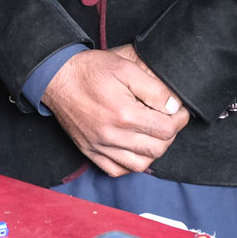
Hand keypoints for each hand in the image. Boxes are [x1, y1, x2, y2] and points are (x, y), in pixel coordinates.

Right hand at [42, 45, 189, 176]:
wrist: (57, 77)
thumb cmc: (91, 70)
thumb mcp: (125, 67)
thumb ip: (153, 88)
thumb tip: (173, 106)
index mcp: (124, 114)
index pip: (166, 129)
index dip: (179, 119)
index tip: (178, 110)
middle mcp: (112, 135)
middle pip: (157, 149)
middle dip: (169, 135)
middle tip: (168, 120)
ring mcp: (100, 146)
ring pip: (139, 165)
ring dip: (153, 151)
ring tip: (152, 134)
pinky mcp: (90, 151)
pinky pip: (116, 170)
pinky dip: (130, 164)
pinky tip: (134, 148)